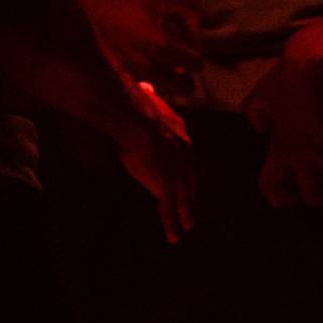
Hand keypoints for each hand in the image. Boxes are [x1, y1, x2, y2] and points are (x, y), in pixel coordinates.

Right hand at [91, 0, 201, 93]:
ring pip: (170, 94)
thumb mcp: (164, 0)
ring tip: (165, 64)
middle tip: (179, 60)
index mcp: (158, 44)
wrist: (97, 12)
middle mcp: (147, 66)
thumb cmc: (133, 5)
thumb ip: (190, 14)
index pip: (193, 63)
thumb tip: (201, 31)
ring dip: (173, 81)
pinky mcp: (127, 81)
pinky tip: (152, 68)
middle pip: (185, 87)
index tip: (188, 46)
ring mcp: (136, 77)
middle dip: (186, 74)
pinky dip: (158, 86)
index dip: (196, 55)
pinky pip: (153, 94)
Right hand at [117, 80, 195, 243]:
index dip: (186, 172)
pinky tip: (172, 235)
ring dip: (184, 213)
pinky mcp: (167, 181)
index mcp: (179, 132)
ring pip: (183, 195)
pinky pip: (170, 206)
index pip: (185, 156)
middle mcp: (184, 151)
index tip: (186, 180)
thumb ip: (147, 99)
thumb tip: (145, 86)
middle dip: (191, 196)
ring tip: (185, 227)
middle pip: (190, 179)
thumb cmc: (130, 103)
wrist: (132, 113)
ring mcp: (177, 167)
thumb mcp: (144, 99)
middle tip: (191, 212)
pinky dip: (171, 222)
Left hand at [245, 56, 322, 207]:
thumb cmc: (282, 77)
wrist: (304, 61)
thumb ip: (253, 112)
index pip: (269, 186)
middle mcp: (298, 153)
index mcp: (278, 148)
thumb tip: (258, 128)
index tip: (293, 198)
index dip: (278, 198)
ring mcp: (318, 145)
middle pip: (312, 195)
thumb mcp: (258, 95)